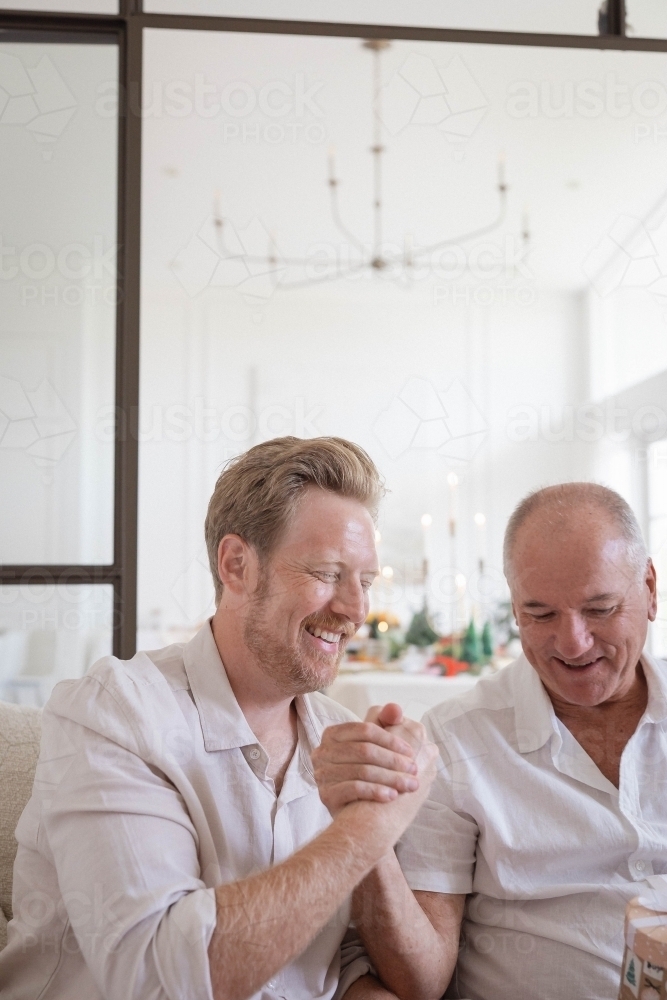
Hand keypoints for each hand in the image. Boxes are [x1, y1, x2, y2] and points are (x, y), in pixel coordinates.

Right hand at [312, 703, 437, 815]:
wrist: (353, 812)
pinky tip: (392, 796)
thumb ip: (385, 723)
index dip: (391, 739)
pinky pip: (354, 789)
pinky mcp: (325, 794)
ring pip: (362, 771)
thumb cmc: (366, 771)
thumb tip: (396, 708)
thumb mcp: (374, 745)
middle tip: (414, 770)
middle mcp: (323, 751)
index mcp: (333, 733)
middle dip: (394, 760)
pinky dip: (376, 791)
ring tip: (409, 785)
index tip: (410, 751)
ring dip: (390, 778)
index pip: (365, 730)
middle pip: (365, 751)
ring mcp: (322, 773)